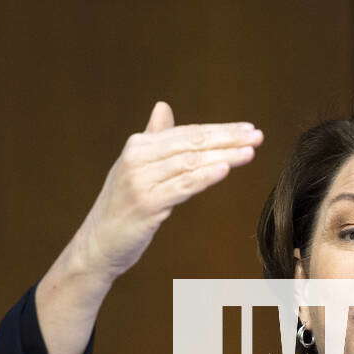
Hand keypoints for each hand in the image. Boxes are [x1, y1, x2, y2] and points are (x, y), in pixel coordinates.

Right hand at [34, 101, 261, 353]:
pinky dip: (204, 177)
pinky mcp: (145, 205)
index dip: (219, 130)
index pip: (186, 133)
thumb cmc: (121, 208)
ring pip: (190, 164)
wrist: (97, 246)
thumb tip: (162, 107)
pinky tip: (225, 170)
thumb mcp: (135, 168)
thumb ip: (153, 138)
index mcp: (137, 146)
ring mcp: (140, 182)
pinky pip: (181, 188)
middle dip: (227, 139)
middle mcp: (137, 159)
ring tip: (249, 153)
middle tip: (256, 136)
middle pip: (191, 144)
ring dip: (223, 157)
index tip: (247, 129)